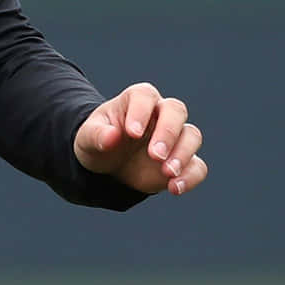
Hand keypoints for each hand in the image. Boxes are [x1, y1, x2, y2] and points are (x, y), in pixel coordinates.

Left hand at [73, 82, 206, 196]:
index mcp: (137, 100)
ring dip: (183, 154)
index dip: (141, 112)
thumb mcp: (87, 138)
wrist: (109, 165)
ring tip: (167, 172)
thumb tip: (112, 135)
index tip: (132, 133)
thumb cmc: (99, 142)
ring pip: (192, 135)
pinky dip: (190, 177)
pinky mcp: (183, 161)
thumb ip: (97, 134)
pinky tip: (174, 188)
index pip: (145, 96)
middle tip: (155, 155)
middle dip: (168, 132)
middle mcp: (160, 114)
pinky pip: (197, 166)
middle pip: (176, 110)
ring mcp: (175, 138)